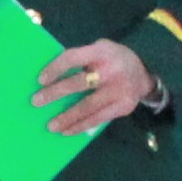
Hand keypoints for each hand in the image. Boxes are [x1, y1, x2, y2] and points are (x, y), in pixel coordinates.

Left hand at [35, 37, 155, 135]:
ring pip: (88, 106)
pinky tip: (67, 131)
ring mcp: (119, 90)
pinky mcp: (123, 107)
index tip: (40, 80)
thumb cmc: (112, 60)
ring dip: (67, 117)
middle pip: (79, 83)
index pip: (74, 58)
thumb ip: (81, 59)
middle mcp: (111, 71)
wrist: (145, 74)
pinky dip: (81, 126)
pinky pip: (98, 119)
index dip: (56, 68)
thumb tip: (51, 76)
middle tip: (36, 102)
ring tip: (51, 125)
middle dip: (55, 93)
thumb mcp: (99, 49)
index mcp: (101, 52)